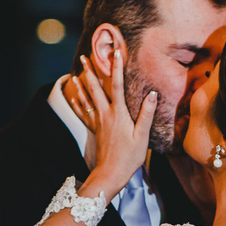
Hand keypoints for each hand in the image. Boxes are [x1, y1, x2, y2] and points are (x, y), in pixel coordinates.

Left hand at [73, 52, 155, 198]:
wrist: (110, 173)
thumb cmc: (129, 157)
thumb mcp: (142, 136)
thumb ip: (147, 114)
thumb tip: (152, 94)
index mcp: (119, 113)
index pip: (118, 84)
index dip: (117, 66)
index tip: (117, 51)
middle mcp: (106, 114)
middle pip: (96, 88)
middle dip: (91, 71)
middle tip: (85, 56)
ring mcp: (98, 122)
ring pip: (87, 99)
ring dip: (82, 84)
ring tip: (76, 73)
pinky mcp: (95, 130)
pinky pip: (83, 113)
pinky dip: (77, 103)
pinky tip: (73, 97)